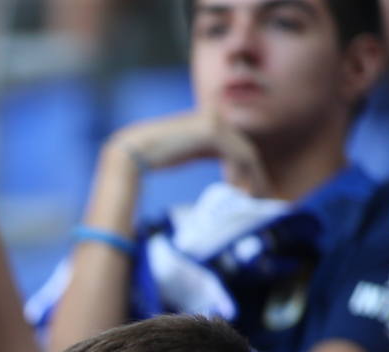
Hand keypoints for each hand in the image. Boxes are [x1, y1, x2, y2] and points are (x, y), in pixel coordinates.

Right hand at [110, 110, 268, 196]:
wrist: (131, 151)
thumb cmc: (150, 156)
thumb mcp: (183, 152)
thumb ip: (200, 152)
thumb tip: (214, 168)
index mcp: (206, 120)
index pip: (234, 144)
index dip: (241, 168)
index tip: (244, 190)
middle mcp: (213, 116)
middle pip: (243, 148)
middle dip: (252, 174)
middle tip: (257, 197)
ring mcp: (214, 121)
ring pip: (245, 152)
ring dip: (251, 177)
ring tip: (251, 198)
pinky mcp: (212, 131)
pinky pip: (238, 154)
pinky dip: (242, 174)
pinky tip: (238, 190)